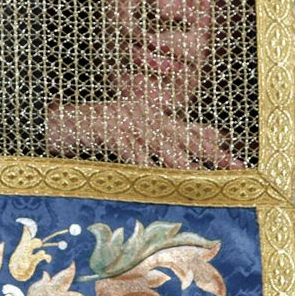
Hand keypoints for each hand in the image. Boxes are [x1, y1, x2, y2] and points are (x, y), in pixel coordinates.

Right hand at [45, 94, 244, 168]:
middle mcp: (145, 116)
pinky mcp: (111, 132)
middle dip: (211, 154)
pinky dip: (145, 168)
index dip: (212, 142)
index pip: (188, 128)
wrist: (58, 119)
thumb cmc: (93, 129)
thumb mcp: (126, 130)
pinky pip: (133, 153)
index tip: (236, 158)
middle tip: (235, 169)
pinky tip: (157, 181)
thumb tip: (175, 145)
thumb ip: (153, 135)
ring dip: (184, 164)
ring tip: (203, 179)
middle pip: (184, 137)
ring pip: (163, 146)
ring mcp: (128, 122)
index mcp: (151, 114)